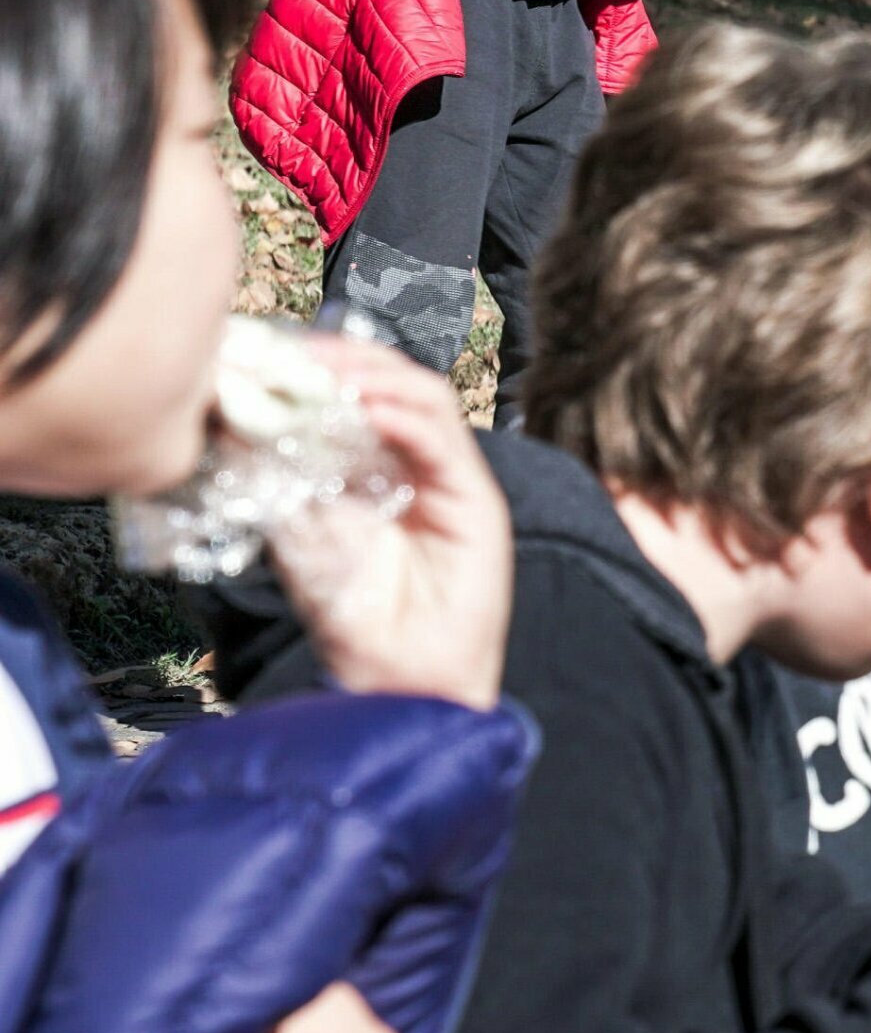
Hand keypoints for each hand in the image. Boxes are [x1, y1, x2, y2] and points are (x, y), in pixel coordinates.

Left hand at [279, 337, 510, 709]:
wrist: (398, 679)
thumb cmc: (352, 616)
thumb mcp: (296, 529)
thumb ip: (274, 477)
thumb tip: (230, 417)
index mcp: (379, 465)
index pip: (358, 390)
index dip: (318, 364)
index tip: (267, 354)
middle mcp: (420, 463)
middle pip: (394, 381)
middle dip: (344, 358)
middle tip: (294, 354)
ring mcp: (452, 481)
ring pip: (426, 397)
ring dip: (376, 377)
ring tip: (330, 376)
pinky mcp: (478, 505)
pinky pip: (445, 443)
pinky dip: (407, 418)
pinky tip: (368, 410)